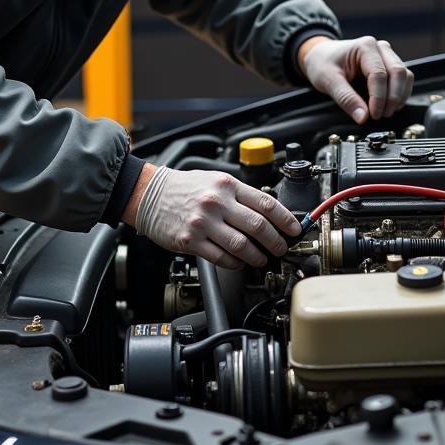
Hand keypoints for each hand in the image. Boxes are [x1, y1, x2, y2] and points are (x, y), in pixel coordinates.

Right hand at [123, 164, 301, 269]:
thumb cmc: (185, 188)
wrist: (149, 194)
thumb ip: (240, 195)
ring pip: (242, 245)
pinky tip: (240, 263)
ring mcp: (204, 223)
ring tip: (262, 259)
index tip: (294, 229)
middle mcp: (217, 203)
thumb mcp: (215, 180)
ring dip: (258, 256)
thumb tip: (268, 213)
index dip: (285, 219)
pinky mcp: (191, 241)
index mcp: (227, 185)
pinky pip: (222, 258)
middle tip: (281, 248)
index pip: (265, 203)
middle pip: (258, 226)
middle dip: (276, 241)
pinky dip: (236, 263)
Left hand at [298, 35, 413, 124]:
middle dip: (393, 98)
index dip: (379, 97)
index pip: (379, 74)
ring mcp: (387, 56)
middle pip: (398, 73)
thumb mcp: (328, 80)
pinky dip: (400, 95)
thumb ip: (346, 99)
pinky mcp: (390, 66)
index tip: (373, 115)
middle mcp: (381, 48)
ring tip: (384, 112)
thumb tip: (363, 117)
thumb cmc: (323, 62)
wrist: (321, 56)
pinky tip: (388, 106)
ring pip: (405, 76)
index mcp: (365, 46)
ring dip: (399, 97)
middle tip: (381, 115)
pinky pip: (404, 80)